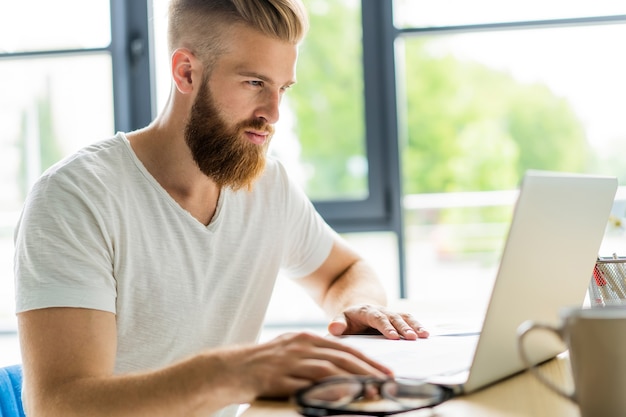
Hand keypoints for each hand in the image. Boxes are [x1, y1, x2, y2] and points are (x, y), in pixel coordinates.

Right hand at [223, 332, 392, 400]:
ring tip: (374, 391)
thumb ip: (312, 355)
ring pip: (331, 369)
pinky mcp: (282, 378)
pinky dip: (331, 389)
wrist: (230, 369)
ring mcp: (291, 361)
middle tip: (388, 382)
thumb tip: (338, 367)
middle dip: (369, 370)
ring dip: (356, 380)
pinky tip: (345, 395)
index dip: (367, 360)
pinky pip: (311, 385)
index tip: (385, 371)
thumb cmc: (262, 364)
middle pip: (343, 357)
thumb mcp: (290, 351)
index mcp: (305, 338)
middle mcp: (301, 346)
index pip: (344, 348)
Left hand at [327, 304, 429, 339]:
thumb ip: (337, 324)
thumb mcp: (340, 320)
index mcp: (366, 312)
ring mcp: (391, 313)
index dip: (385, 326)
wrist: (358, 311)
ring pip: (404, 317)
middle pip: (393, 318)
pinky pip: (409, 320)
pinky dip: (418, 326)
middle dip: (403, 328)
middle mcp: (381, 311)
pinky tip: (426, 334)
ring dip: (414, 326)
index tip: (392, 336)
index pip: (376, 318)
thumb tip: (334, 328)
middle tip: (411, 338)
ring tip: (423, 336)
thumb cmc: (349, 321)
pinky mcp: (398, 317)